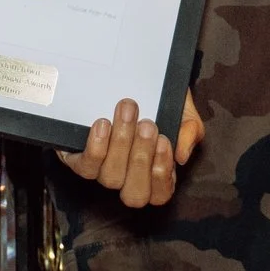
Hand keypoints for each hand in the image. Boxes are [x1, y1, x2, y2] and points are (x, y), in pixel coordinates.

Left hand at [59, 93, 204, 207]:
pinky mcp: (80, 158)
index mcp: (154, 174)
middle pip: (134, 194)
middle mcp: (128, 179)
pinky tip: (103, 124)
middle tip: (148, 125)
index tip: (164, 141)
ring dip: (121, 144)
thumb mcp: (183, 111)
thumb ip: (189, 131)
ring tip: (128, 112)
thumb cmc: (159, 101)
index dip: (162, 175)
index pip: (160, 195)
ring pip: (110, 178)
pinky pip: (85, 167)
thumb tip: (180, 156)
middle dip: (141, 159)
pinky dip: (96, 148)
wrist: (132, 76)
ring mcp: (103, 171)